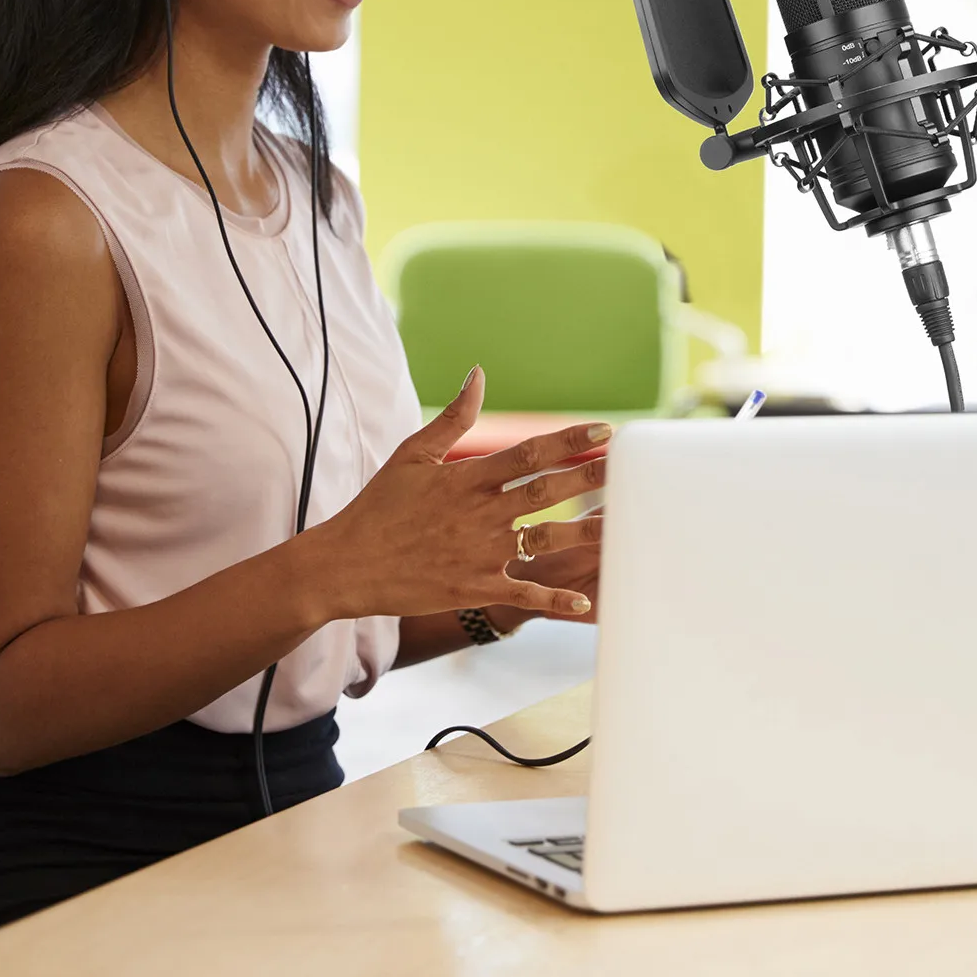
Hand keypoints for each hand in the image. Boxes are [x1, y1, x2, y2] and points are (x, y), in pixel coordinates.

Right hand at [310, 367, 607, 621]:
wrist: (347, 564)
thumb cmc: (379, 505)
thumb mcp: (413, 453)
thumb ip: (454, 416)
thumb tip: (480, 374)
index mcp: (467, 478)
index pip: (529, 452)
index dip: (570, 439)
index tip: (605, 430)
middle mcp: (480, 513)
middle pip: (547, 491)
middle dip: (591, 478)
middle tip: (630, 468)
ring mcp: (479, 552)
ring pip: (545, 540)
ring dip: (588, 533)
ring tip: (626, 525)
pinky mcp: (474, 587)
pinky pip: (523, 592)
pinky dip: (555, 600)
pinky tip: (588, 602)